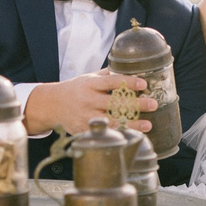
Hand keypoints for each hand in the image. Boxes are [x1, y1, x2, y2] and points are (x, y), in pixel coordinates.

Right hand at [22, 70, 156, 135]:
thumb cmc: (75, 90)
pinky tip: (132, 135)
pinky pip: (104, 133)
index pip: (111, 82)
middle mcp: (87, 100)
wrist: (52, 105)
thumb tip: (131, 69)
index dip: (127, 83)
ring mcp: (85, 116)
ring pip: (111, 121)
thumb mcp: (88, 78)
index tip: (143, 84)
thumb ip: (108, 75)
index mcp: (89, 84)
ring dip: (131, 124)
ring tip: (148, 125)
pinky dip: (119, 134)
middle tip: (153, 104)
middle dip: (135, 104)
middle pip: (114, 103)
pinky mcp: (84, 130)